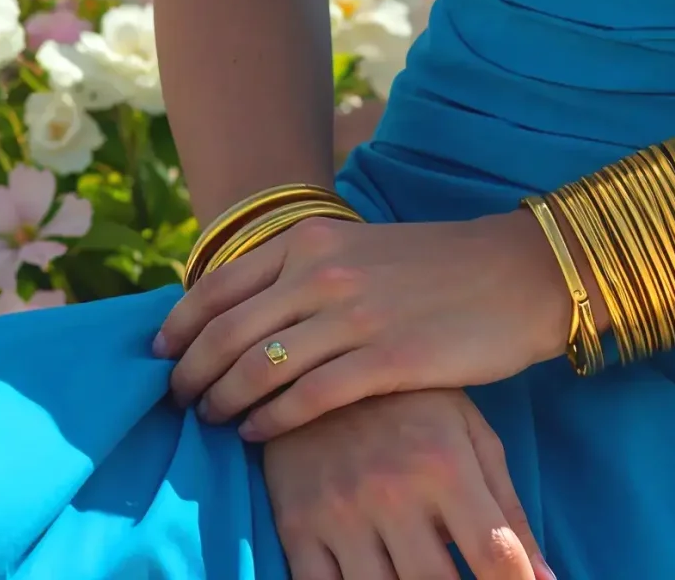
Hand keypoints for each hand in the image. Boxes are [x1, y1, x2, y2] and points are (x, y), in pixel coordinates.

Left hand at [156, 210, 570, 440]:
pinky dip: (269, 421)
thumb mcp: (359, 249)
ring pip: (257, 369)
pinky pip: (305, 399)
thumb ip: (304, 271)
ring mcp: (353, 316)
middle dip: (190, 373)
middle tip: (178, 401)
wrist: (514, 274)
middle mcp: (324, 272)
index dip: (178, 328)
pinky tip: (256, 434)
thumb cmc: (435, 266)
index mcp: (312, 240)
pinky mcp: (385, 360)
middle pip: (226, 333)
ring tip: (212, 420)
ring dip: (222, 402)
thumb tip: (242, 309)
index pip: (217, 286)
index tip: (160, 356)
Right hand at [263, 388, 552, 579]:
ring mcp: (339, 512)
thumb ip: (508, 507)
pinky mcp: (295, 527)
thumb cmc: (411, 404)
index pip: (493, 554)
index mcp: (444, 462)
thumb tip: (546, 577)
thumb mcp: (468, 435)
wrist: (316, 361)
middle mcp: (392, 490)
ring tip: (426, 577)